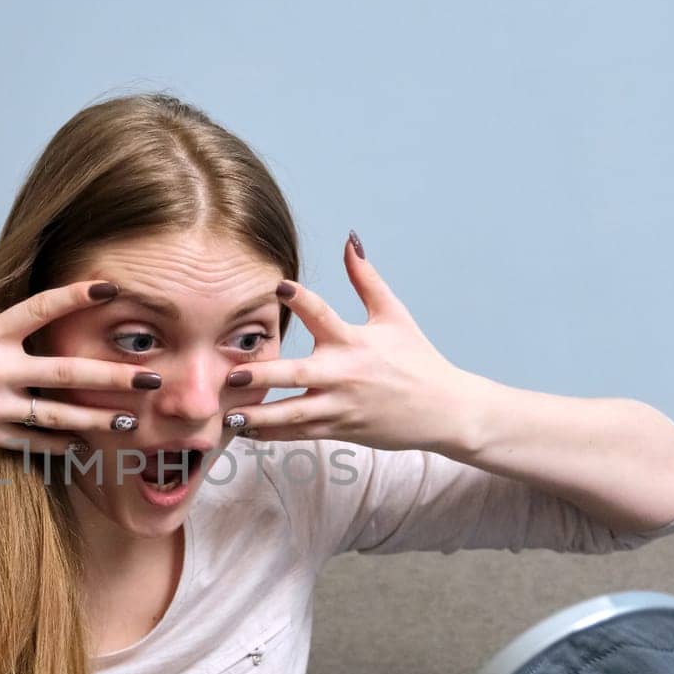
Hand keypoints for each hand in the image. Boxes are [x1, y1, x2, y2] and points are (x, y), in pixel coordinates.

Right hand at [0, 220, 161, 458]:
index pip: (38, 309)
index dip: (76, 296)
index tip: (111, 289)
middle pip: (66, 372)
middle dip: (114, 374)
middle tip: (154, 376)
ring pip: (58, 415)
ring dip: (99, 419)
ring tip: (134, 422)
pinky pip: (31, 441)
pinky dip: (59, 443)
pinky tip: (86, 445)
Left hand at [223, 234, 478, 453]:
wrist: (444, 410)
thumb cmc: (417, 360)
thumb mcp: (394, 315)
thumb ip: (366, 279)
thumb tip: (350, 239)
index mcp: (355, 341)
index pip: (325, 314)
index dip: (302, 299)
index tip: (278, 286)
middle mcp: (345, 374)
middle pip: (299, 375)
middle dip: (263, 376)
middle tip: (230, 375)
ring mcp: (341, 406)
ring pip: (294, 414)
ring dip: (260, 415)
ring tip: (229, 414)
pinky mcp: (340, 429)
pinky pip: (300, 433)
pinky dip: (272, 433)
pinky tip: (244, 430)